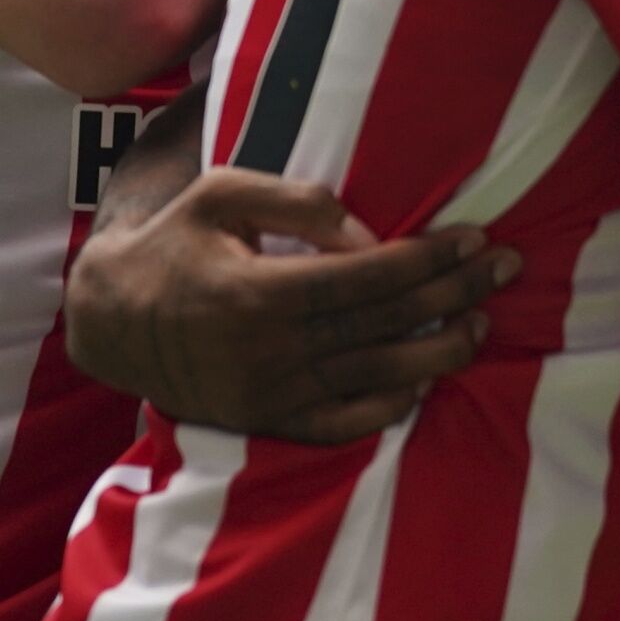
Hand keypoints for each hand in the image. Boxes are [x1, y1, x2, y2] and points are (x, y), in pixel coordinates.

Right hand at [66, 169, 517, 443]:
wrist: (111, 319)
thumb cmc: (176, 242)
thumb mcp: (221, 195)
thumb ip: (296, 203)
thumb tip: (369, 234)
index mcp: (257, 292)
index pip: (368, 278)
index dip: (430, 259)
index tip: (478, 238)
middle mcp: (267, 351)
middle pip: (384, 324)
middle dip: (454, 294)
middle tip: (507, 268)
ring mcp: (268, 394)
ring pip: (373, 377)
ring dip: (438, 352)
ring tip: (481, 324)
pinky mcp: (265, 421)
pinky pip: (338, 424)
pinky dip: (386, 408)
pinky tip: (422, 382)